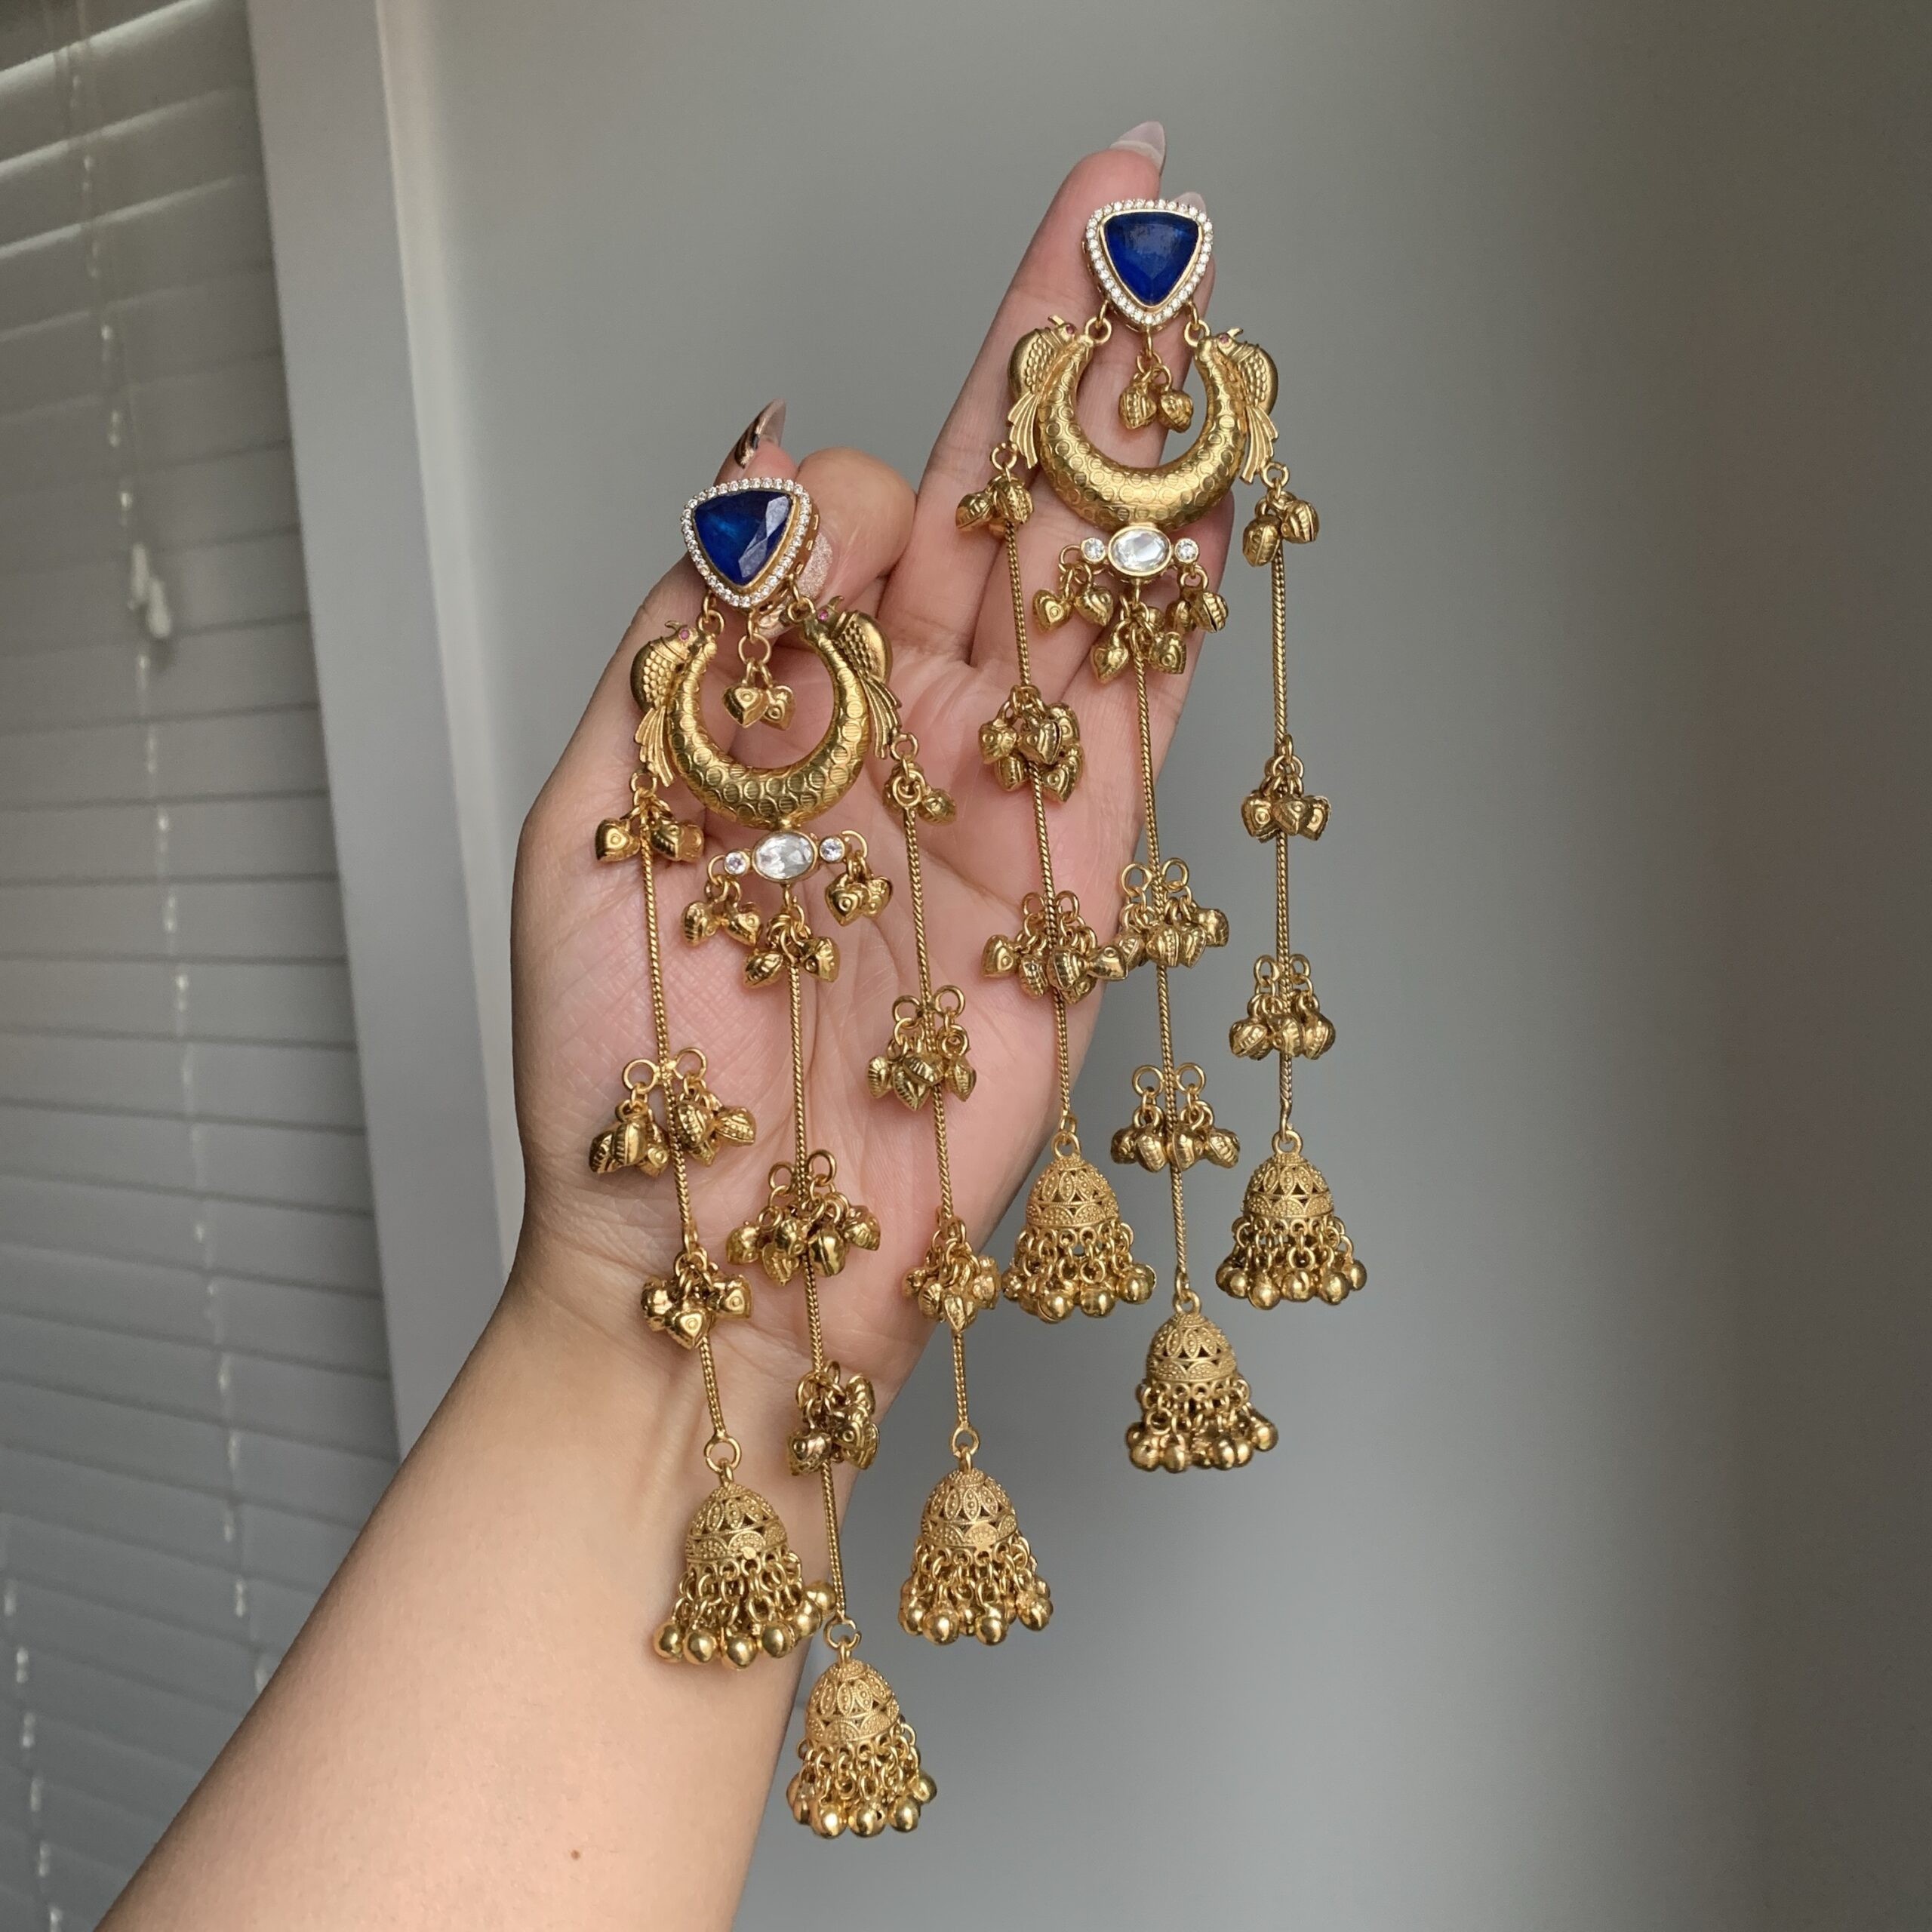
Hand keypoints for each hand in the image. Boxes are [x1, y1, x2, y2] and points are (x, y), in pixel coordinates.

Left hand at [507, 138, 1228, 1432]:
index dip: (951, 383)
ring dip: (1137, 450)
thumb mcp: (593, 816)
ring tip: (1187, 306)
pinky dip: (1174, 600)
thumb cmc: (632, 1073)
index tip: (1004, 282)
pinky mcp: (1081, 883)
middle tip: (1138, 216)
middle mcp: (915, 733)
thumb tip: (773, 476)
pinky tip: (1201, 489)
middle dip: (1074, 360)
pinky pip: (1138, 715)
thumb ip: (688, 643)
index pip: (892, 496)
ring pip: (1088, 588)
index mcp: (793, 704)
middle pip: (1012, 508)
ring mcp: (1010, 798)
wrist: (717, 1259)